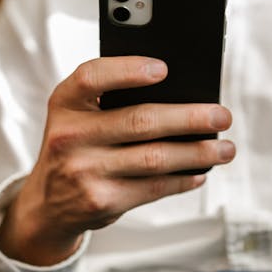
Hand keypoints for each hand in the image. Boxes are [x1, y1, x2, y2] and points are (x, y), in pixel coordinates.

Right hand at [0, 56, 234, 265]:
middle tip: (222, 115)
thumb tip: (180, 94)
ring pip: (154, 158)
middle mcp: (70, 136)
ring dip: (198, 153)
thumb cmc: (76, 144)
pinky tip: (200, 171)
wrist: (47, 203)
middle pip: (140, 121)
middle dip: (190, 117)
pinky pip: (153, 188)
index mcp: (65, 103)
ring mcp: (85, 171)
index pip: (91, 77)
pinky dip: (182, 179)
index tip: (164, 68)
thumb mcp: (76, 115)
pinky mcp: (102, 201)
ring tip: (225, 148)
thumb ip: (110, 98)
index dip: (127, 70)